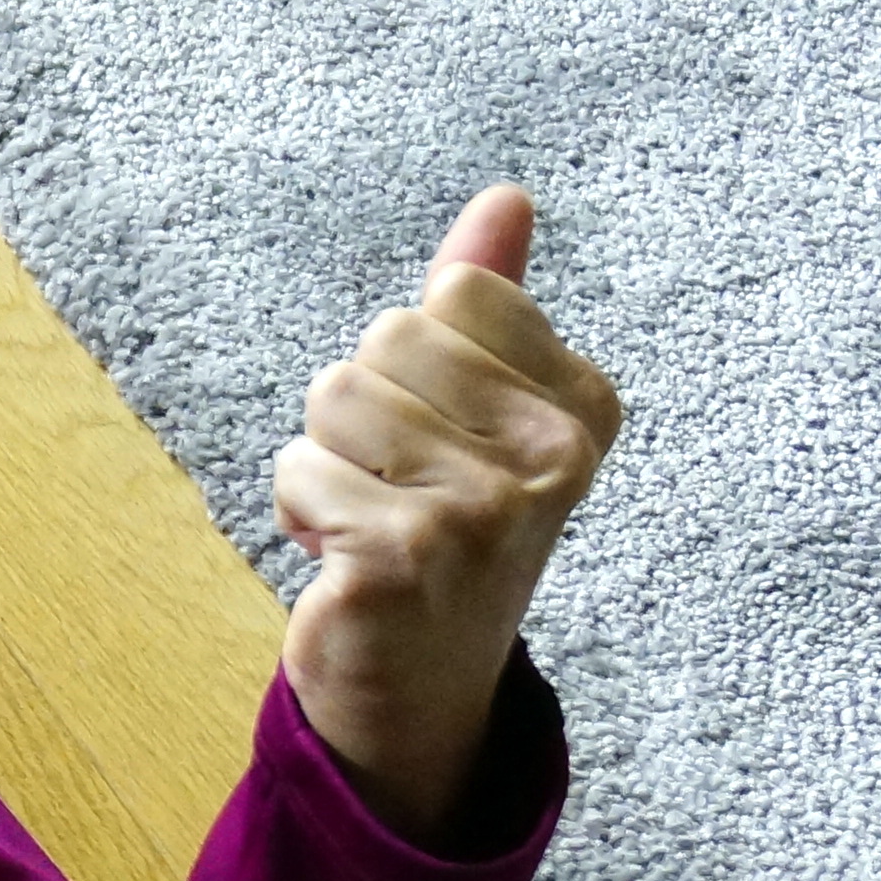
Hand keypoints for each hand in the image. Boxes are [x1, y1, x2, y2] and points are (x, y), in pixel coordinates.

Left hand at [275, 184, 622, 845]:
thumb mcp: (476, 408)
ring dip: (325, 461)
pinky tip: (345, 562)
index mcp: (582, 406)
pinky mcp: (406, 553)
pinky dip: (298, 512)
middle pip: (385, 339)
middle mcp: (552, 456)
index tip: (441, 434)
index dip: (414, 359)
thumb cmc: (441, 527)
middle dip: (361, 410)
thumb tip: (506, 198)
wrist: (419, 683)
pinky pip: (298, 471)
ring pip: (334, 399)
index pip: (453, 293)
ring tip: (370, 520)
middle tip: (397, 486)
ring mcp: (485, 508)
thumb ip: (489, 303)